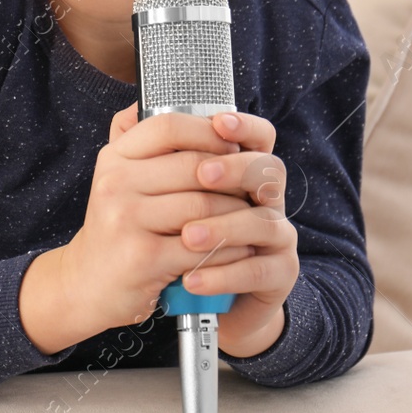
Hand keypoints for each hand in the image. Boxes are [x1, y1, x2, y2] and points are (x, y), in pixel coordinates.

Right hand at [61, 102, 257, 333]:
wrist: (87, 284)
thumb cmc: (117, 226)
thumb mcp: (118, 176)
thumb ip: (136, 137)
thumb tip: (157, 98)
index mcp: (115, 158)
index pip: (168, 125)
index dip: (208, 131)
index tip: (232, 144)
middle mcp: (116, 184)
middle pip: (195, 167)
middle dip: (234, 179)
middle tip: (253, 188)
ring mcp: (126, 220)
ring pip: (205, 206)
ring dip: (238, 214)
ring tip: (250, 218)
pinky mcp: (143, 258)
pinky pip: (203, 246)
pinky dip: (228, 247)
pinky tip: (238, 248)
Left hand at [176, 110, 297, 358]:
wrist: (194, 300)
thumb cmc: (179, 241)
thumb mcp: (168, 197)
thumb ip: (155, 155)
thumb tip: (132, 111)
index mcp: (244, 172)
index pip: (259, 137)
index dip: (244, 126)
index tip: (219, 122)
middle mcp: (267, 199)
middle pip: (267, 170)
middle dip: (233, 170)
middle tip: (202, 176)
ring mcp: (278, 236)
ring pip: (263, 222)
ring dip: (223, 227)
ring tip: (186, 237)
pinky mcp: (279, 273)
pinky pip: (259, 270)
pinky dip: (225, 274)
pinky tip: (193, 279)